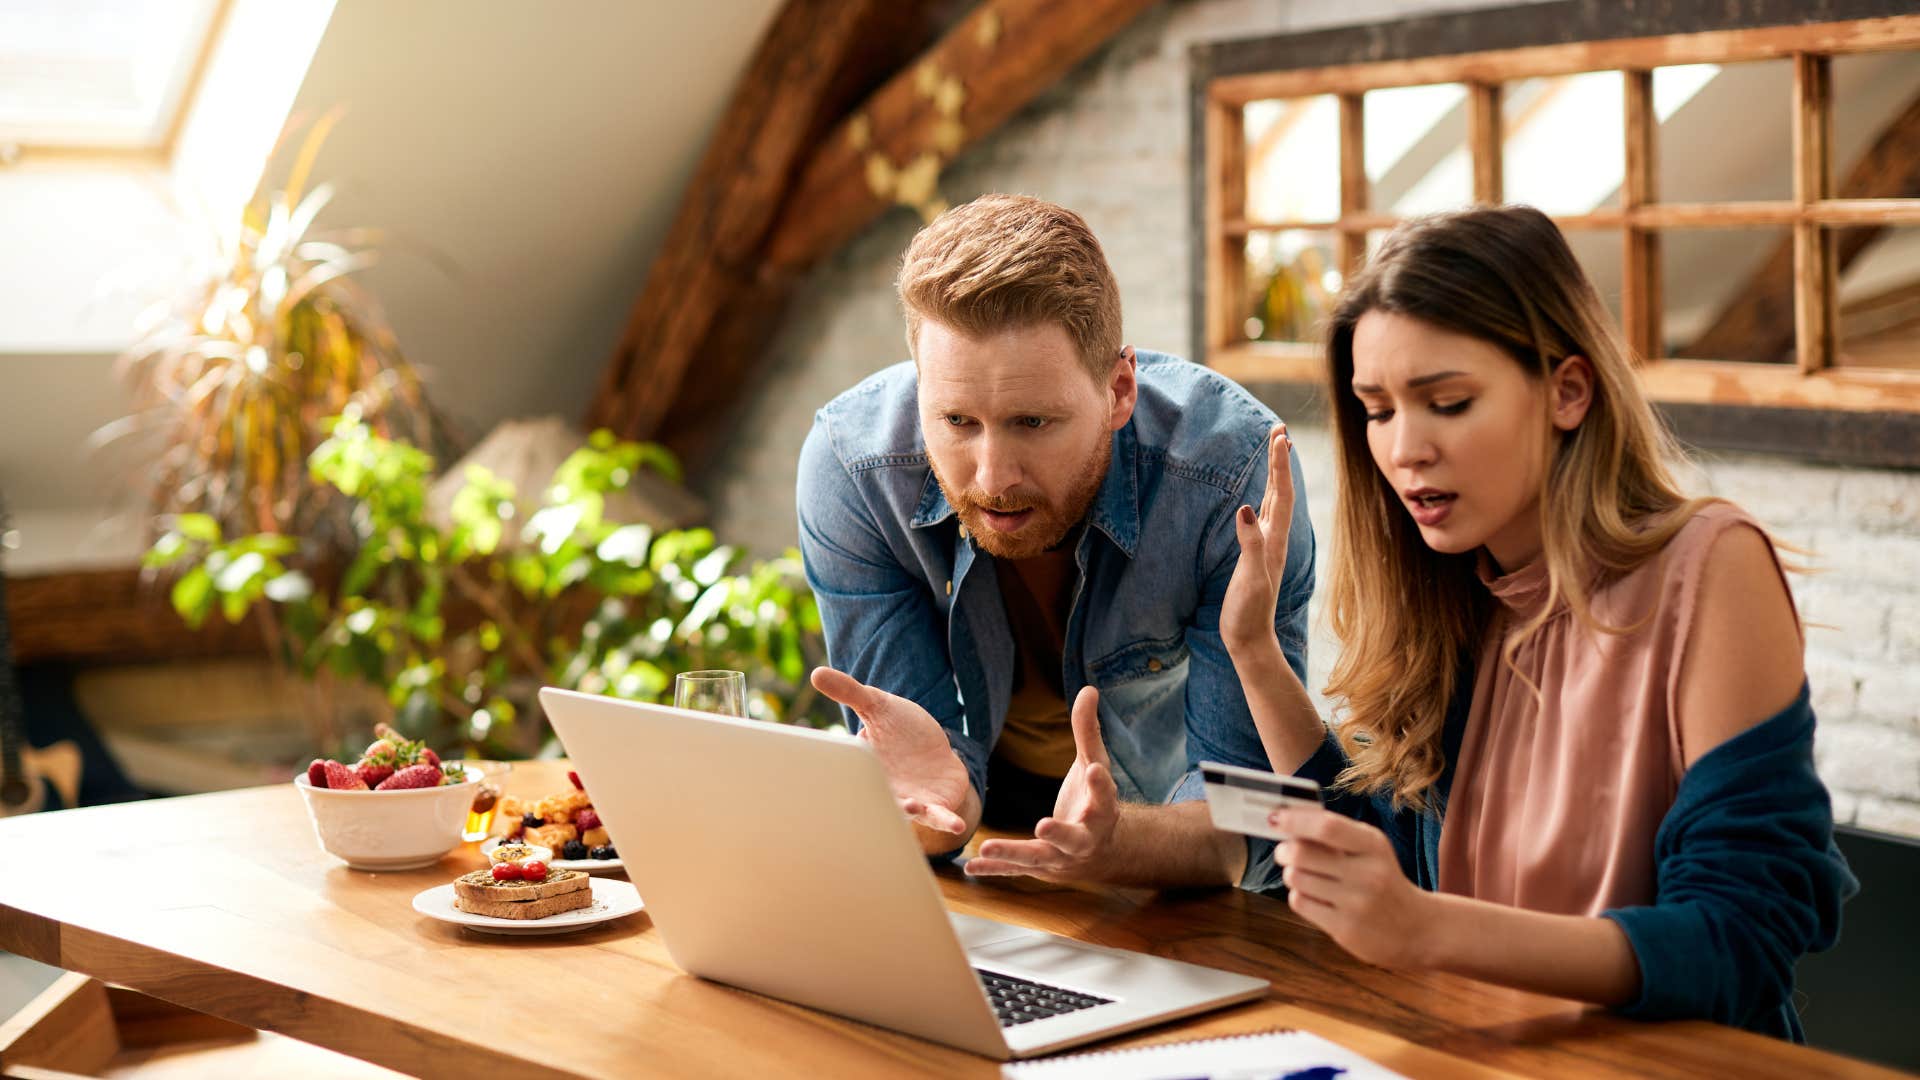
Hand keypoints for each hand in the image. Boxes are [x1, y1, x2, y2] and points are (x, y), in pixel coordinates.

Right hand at [811, 666, 971, 835]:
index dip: (847, 776)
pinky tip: (957, 826)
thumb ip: (849, 693)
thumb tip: (816, 673)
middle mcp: (885, 790)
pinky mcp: (936, 807)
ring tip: (914, 807)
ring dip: (911, 812)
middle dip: (878, 800)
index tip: (840, 776)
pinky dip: (947, 822)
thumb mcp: (877, 706)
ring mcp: (912, 802)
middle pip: (879, 799)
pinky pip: (941, 818)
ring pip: (909, 812)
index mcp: (866, 768)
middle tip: (876, 793)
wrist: (933, 750)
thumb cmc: (901, 730)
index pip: (853, 773)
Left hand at [967, 686, 1119, 880]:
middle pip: (1074, 839)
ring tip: (986, 848)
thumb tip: (1089, 689)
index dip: (1100, 785)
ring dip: (1013, 854)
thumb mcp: (1095, 765)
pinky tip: (970, 867)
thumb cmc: (1095, 800)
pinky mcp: (1039, 868)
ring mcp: (1060, 858)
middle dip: (1060, 834)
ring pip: (1038, 858)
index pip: (1103, 797)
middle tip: (1044, 825)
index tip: (1096, 769)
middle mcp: (1084, 838)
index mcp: (1102, 810)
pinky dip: (994, 869)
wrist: (1101, 851)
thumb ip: (1088, 732)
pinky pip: (1015, 871)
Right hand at [1221, 424, 1293, 655]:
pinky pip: (1264, 516)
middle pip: (1281, 491)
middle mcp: (1274, 539)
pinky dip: (1265, 496)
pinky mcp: (1255, 555)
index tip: (1279, 435)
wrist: (1250, 640)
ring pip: (1275, 501)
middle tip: (1279, 430)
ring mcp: (1266, 546)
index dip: (1280, 464)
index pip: (1281, 494)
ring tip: (1276, 450)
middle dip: (1280, 460)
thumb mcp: (1250, 578)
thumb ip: (1250, 544)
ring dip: (1275, 474)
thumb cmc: (1248, 612)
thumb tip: (1246, 508)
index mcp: (1274, 541)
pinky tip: (1261, 494)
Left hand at [1271, 805, 1433, 969]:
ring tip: (1304, 875)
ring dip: (1291, 874)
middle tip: (1284, 851)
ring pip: (1296, 878)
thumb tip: (1287, 819)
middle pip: (1301, 853)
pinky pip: (1300, 902)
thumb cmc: (1382, 881)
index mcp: (1373, 845)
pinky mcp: (1344, 928)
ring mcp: (1356, 903)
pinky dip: (1299, 895)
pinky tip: (1314, 896)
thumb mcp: (1370, 851)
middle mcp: (1367, 873)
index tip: (1274, 817)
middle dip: (1284, 850)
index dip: (1294, 820)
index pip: (1327, 826)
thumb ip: (1335, 835)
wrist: (1416, 929)